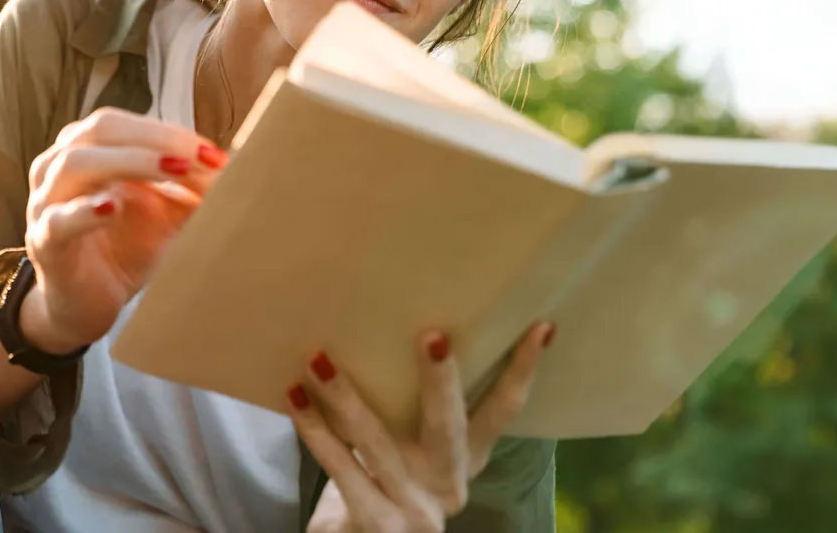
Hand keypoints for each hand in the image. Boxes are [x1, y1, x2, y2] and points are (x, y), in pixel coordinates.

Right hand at [19, 108, 225, 353]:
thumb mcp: (166, 217)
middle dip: (156, 139)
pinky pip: (58, 220)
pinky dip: (85, 211)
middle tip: (199, 157)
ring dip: (130, 162)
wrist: (85, 306)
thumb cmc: (123, 250)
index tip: (213, 154)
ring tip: (173, 170)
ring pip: (76, 163)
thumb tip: (236, 173)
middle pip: (102, 130)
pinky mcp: (44, 243)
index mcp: (89, 150)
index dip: (170, 132)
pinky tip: (111, 207)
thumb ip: (193, 193)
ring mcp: (46, 203)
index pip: (128, 124)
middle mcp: (60, 166)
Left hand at [290, 322, 555, 532]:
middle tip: (433, 335)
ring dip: (346, 398)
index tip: (542, 326)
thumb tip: (393, 323)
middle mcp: (447, 484)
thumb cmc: (382, 486)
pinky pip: (342, 470)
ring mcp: (414, 509)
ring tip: (319, 358)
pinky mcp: (379, 524)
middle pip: (448, 427)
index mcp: (464, 461)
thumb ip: (413, 410)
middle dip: (441, 381)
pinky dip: (315, 433)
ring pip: (379, 445)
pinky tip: (295, 398)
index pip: (502, 412)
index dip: (522, 371)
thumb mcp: (410, 453)